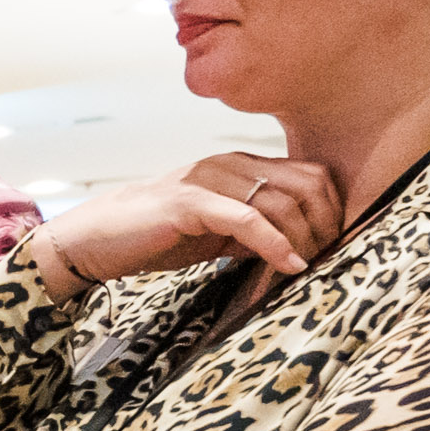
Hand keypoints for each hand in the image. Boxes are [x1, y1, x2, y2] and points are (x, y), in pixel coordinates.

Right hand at [38, 152, 344, 291]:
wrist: (97, 239)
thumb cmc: (154, 236)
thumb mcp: (216, 232)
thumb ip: (254, 231)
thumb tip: (295, 249)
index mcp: (240, 165)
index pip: (310, 175)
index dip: (331, 209)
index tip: (330, 244)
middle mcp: (230, 164)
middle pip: (307, 184)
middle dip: (325, 224)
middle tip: (325, 257)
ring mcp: (211, 180)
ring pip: (283, 202)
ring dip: (303, 239)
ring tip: (306, 266)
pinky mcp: (191, 202)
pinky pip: (248, 220)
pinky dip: (275, 244)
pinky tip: (288, 265)